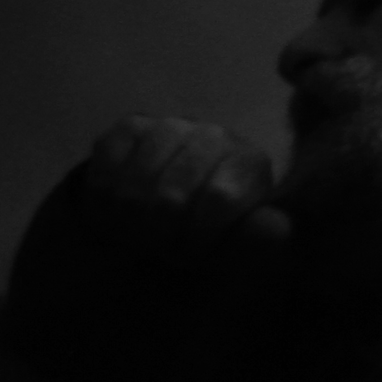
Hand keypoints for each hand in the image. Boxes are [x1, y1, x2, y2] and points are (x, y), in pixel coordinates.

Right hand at [77, 116, 291, 268]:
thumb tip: (277, 230)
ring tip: (143, 235)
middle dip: (161, 238)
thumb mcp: (240, 246)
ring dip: (131, 227)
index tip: (195, 255)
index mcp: (250, 163)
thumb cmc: (213, 231)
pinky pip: (105, 178)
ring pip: (133, 192)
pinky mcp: (127, 128)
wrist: (172, 210)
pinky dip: (105, 209)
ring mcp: (169, 126)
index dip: (198, 238)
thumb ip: (258, 241)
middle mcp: (214, 135)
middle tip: (164, 247)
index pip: (218, 201)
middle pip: (170, 200)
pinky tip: (119, 216)